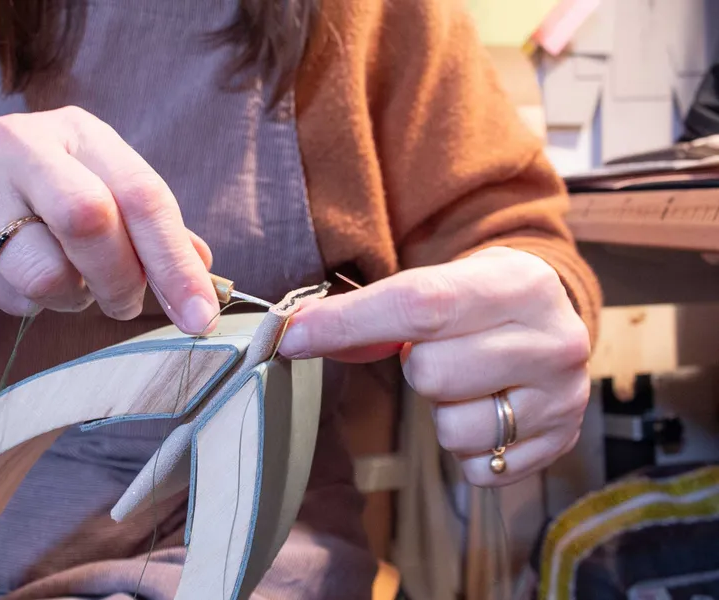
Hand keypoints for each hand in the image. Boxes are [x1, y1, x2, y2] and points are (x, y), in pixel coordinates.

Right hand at [0, 106, 217, 333]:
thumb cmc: (49, 191)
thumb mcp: (104, 187)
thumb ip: (152, 229)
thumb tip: (205, 276)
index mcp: (81, 133)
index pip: (142, 196)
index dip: (176, 263)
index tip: (201, 315)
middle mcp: (25, 146)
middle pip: (89, 221)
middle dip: (120, 280)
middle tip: (125, 302)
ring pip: (45, 273)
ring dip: (74, 298)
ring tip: (71, 284)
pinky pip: (11, 297)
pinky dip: (36, 305)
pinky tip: (27, 278)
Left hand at [277, 247, 591, 485]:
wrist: (555, 316)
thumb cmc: (480, 299)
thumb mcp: (439, 284)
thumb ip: (371, 312)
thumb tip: (298, 335)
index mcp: (518, 285)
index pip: (419, 305)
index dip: (348, 323)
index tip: (294, 337)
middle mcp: (552, 341)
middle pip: (431, 374)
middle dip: (417, 368)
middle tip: (440, 353)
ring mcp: (564, 397)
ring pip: (454, 431)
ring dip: (444, 413)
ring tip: (468, 385)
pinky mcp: (563, 443)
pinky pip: (482, 469)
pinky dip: (472, 449)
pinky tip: (489, 412)